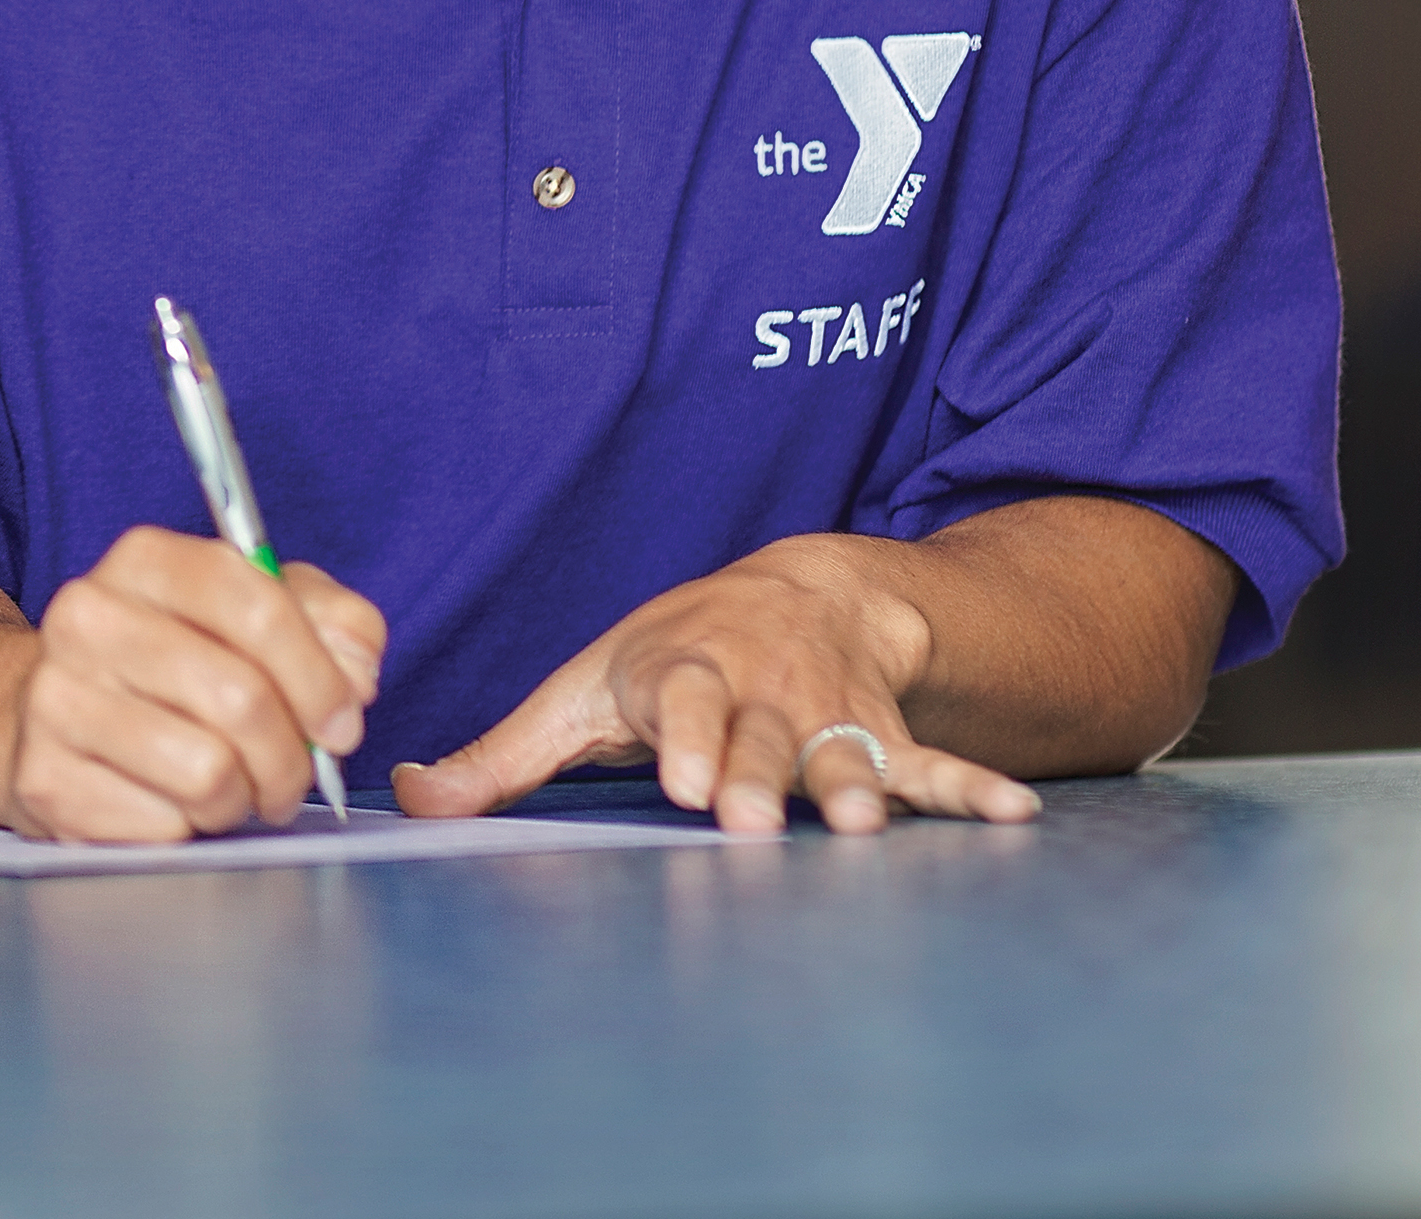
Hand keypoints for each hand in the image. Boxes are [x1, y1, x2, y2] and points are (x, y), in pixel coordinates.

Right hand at [0, 527, 383, 841]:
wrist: (49, 716)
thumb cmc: (175, 663)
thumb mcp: (256, 613)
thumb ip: (331, 623)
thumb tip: (356, 674)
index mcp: (144, 561)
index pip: (257, 605)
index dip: (320, 675)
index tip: (342, 719)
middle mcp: (87, 618)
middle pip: (240, 698)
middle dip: (292, 755)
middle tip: (296, 772)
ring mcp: (56, 699)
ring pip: (208, 772)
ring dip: (244, 796)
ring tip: (235, 786)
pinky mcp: (46, 780)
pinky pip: (165, 826)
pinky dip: (190, 827)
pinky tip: (175, 802)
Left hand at [392, 536, 1041, 834]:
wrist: (799, 595)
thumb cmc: (670, 658)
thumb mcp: (583, 691)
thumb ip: (503, 756)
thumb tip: (407, 798)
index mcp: (682, 675)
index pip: (681, 704)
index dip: (685, 738)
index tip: (684, 780)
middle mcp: (761, 692)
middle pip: (760, 737)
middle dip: (758, 775)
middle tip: (752, 819)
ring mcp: (830, 715)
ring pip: (843, 752)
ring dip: (857, 786)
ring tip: (866, 825)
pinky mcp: (887, 736)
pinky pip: (933, 763)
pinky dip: (971, 789)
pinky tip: (1013, 817)